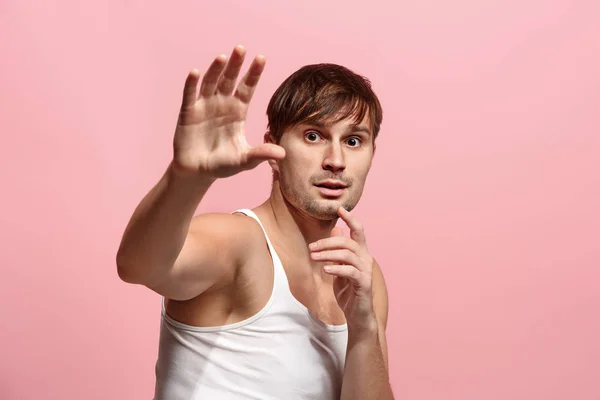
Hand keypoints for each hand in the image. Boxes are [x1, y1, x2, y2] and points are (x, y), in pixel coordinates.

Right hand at [172, 45, 284, 178]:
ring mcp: (205, 106)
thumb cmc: (223, 164)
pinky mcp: (188, 113)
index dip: (253, 74)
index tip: (261, 58)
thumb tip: (283, 154)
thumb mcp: (245, 161)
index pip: (247, 88)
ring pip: (211, 83)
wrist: (198, 172)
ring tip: (223, 57)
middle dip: (235, 64)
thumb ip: (261, 155)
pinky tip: (195, 72)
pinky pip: (190, 95)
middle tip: (241, 48)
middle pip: (230, 80)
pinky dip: (192, 83)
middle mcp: (222, 104)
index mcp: (238, 111)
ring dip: (216, 70)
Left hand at [309, 207, 376, 334]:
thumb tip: (335, 230)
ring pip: (347, 255)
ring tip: (313, 257)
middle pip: (348, 242)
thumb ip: (339, 250)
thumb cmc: (348, 291)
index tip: (339, 208)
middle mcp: (365, 259)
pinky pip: (350, 271)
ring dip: (328, 254)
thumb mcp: (340, 267)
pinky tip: (325, 269)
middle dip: (327, 242)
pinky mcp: (364, 283)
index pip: (358, 230)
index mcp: (360, 253)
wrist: (357, 315)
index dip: (350, 218)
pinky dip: (337, 268)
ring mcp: (366, 271)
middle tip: (311, 248)